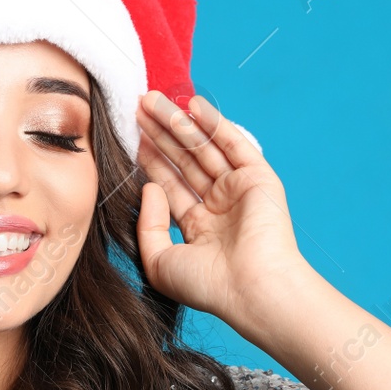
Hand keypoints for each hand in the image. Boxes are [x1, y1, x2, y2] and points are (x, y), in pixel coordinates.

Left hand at [134, 91, 310, 325]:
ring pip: (204, 148)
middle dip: (160, 134)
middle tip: (138, 106)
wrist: (251, 289)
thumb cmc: (206, 285)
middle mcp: (220, 207)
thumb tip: (149, 187)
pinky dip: (214, 123)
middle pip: (184, 161)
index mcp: (199, 228)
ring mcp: (240, 191)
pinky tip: (190, 104)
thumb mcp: (159, 261)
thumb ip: (148, 225)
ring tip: (153, 100)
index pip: (171, 184)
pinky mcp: (258, 179)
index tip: (132, 135)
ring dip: (179, 123)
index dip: (151, 159)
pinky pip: (232, 144)